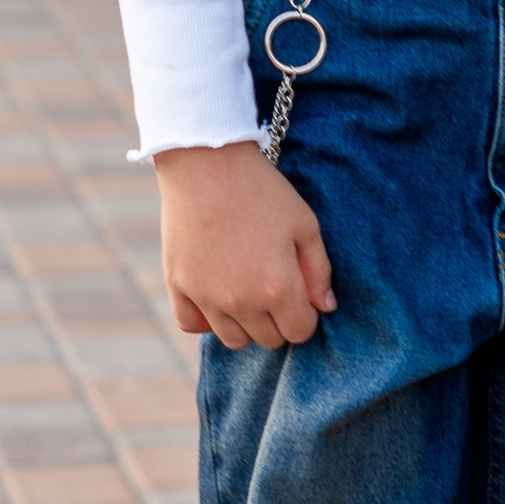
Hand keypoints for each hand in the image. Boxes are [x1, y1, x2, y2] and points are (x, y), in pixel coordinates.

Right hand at [156, 141, 336, 346]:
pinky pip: (192, 325)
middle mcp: (241, 302)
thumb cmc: (263, 191)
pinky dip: (206, 319)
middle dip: (279, 320)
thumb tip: (326, 307)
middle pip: (268, 339)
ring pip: (233, 339)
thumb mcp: (305, 224)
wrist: (207, 164)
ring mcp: (206, 297)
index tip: (302, 296)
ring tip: (248, 291)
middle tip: (276, 288)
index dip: (306, 316)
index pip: (300, 331)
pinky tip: (217, 298)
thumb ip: (319, 271)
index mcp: (278, 288)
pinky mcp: (178, 286)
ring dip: (246, 323)